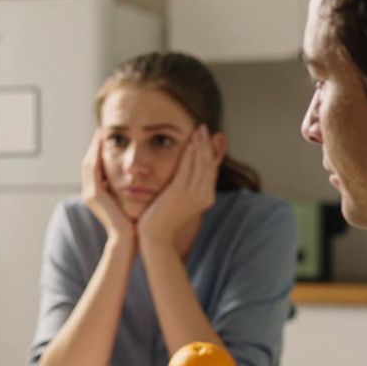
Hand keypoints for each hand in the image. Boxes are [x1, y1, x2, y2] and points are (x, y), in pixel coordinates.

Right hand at [81, 128, 134, 242]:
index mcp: (97, 194)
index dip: (98, 151)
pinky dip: (96, 155)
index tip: (107, 138)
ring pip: (88, 163)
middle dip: (94, 146)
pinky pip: (93, 169)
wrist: (128, 240)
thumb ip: (127, 188)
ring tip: (101, 133)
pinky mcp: (94, 195)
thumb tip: (137, 176)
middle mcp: (89, 193)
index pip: (94, 167)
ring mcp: (90, 194)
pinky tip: (104, 144)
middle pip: (88, 162)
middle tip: (101, 130)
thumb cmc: (133, 223)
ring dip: (94, 147)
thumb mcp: (129, 201)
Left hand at [136, 125, 216, 249]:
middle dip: (206, 143)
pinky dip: (189, 154)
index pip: (211, 169)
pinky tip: (188, 142)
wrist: (155, 239)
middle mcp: (204, 196)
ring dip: (199, 144)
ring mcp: (193, 195)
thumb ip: (185, 187)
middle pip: (208, 163)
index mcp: (206, 197)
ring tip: (198, 129)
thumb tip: (186, 174)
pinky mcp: (180, 194)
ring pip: (200, 163)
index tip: (208, 136)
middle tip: (203, 126)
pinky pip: (187, 169)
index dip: (211, 151)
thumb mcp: (179, 201)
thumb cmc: (163, 221)